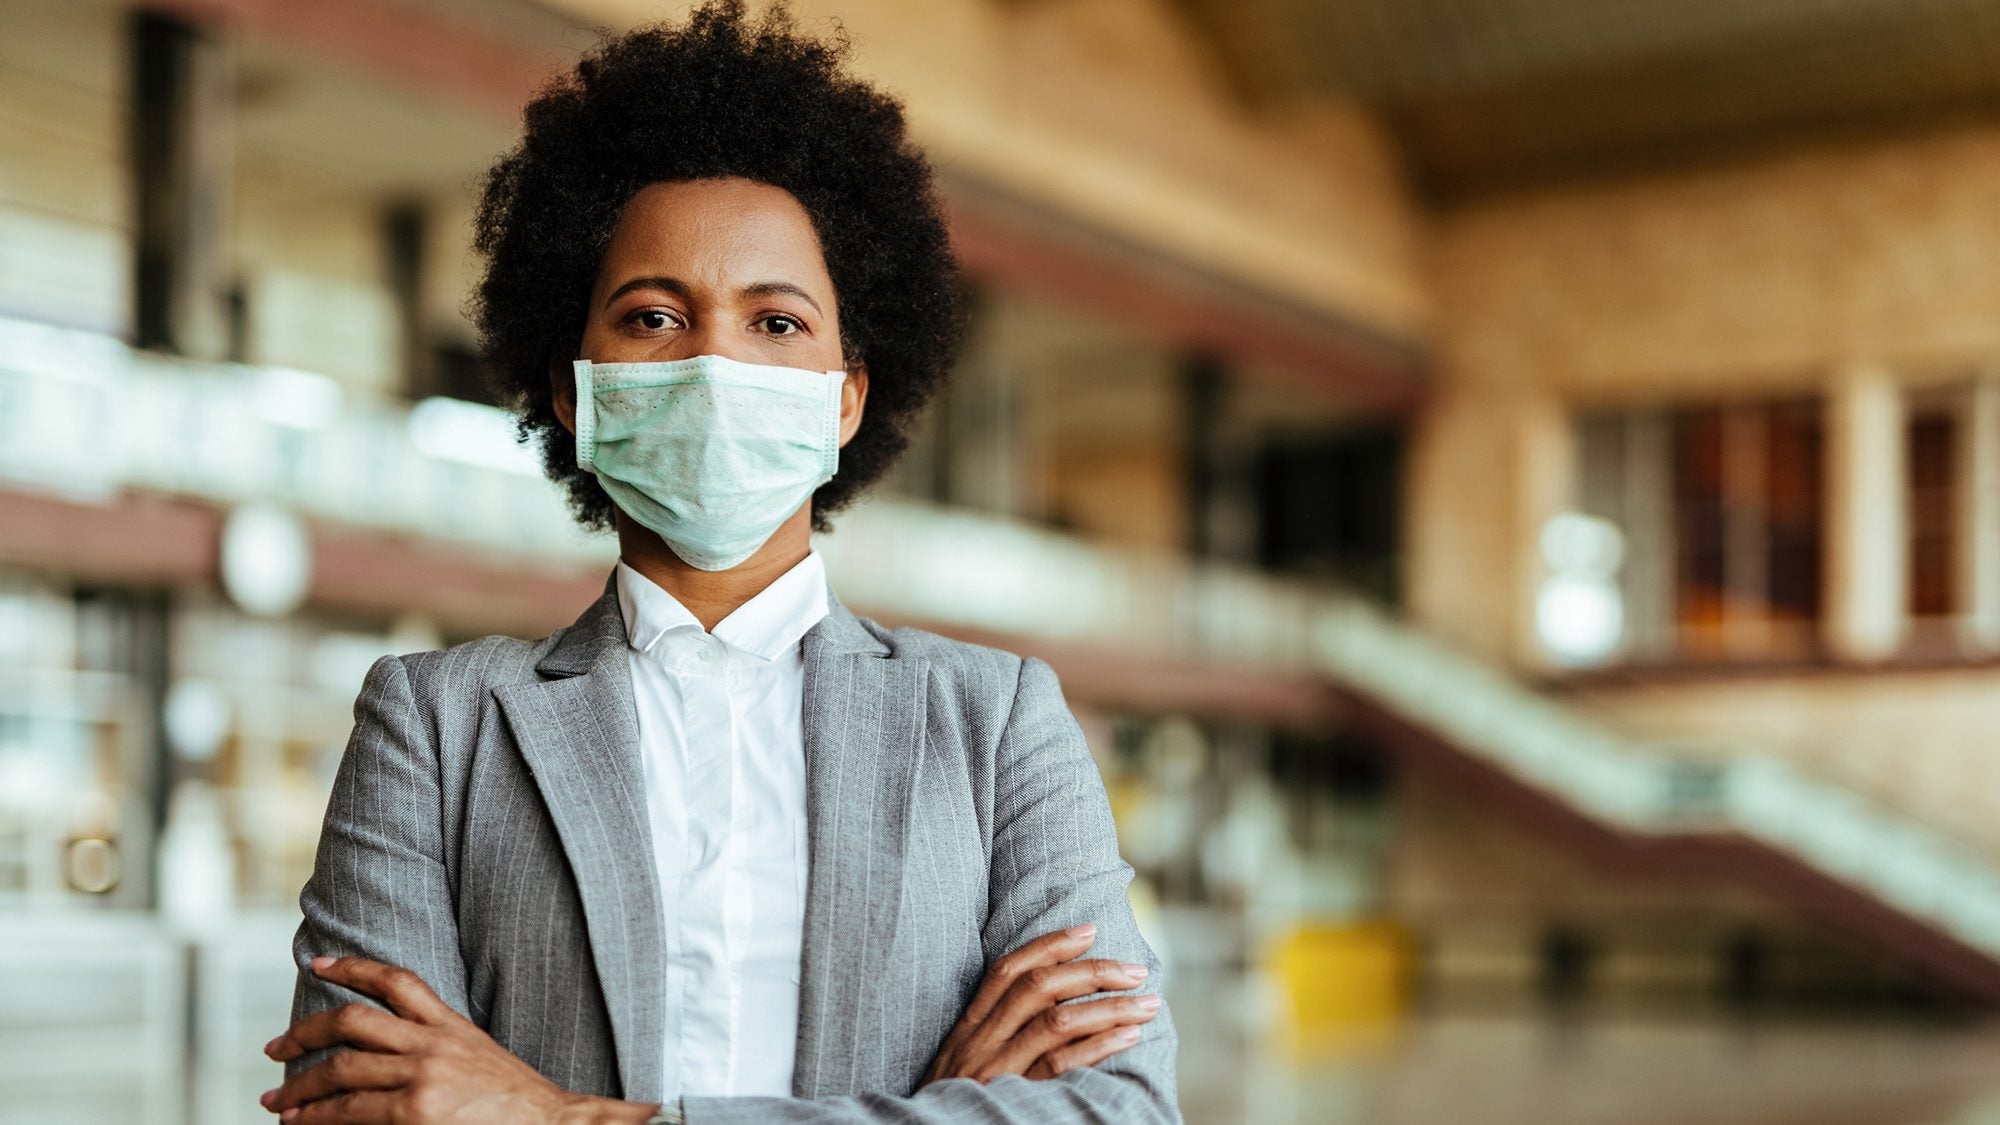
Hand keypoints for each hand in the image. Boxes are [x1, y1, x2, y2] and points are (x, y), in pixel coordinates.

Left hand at [260, 956, 653, 1124]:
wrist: (554, 1124)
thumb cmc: (517, 1103)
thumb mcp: (478, 1056)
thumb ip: (437, 1046)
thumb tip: (386, 1051)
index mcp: (450, 1025)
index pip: (395, 980)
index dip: (351, 966)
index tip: (317, 963)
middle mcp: (433, 1044)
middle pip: (351, 1022)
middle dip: (303, 1034)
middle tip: (275, 1049)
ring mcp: (424, 1077)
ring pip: (341, 1069)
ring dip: (299, 1085)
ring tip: (276, 1099)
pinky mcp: (417, 1112)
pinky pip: (351, 1110)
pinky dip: (318, 1116)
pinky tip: (299, 1122)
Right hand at [921, 922, 1160, 1085]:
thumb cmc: (955, 1102)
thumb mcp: (964, 1060)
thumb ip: (996, 1030)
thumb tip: (1053, 1000)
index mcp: (969, 1027)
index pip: (1006, 971)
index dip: (1049, 945)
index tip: (1088, 930)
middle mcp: (980, 1042)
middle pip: (1038, 988)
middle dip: (1092, 972)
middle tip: (1135, 971)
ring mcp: (996, 1070)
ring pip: (1056, 1022)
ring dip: (1109, 1007)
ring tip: (1146, 1004)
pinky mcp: (1015, 1097)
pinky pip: (1062, 1064)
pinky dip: (1100, 1045)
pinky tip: (1128, 1036)